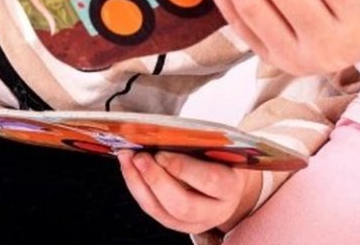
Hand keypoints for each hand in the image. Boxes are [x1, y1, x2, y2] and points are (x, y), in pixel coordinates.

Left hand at [117, 150, 257, 233]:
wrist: (228, 180)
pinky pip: (153, 210)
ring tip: (128, 159)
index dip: (183, 168)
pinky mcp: (177, 225)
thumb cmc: (221, 156)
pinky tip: (130, 169)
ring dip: (139, 184)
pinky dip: (137, 188)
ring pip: (162, 211)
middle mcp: (216, 211)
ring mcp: (195, 222)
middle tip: (140, 158)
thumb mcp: (218, 147)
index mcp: (231, 187)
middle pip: (183, 205)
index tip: (161, 153)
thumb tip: (162, 135)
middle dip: (156, 180)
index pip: (209, 181)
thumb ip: (198, 143)